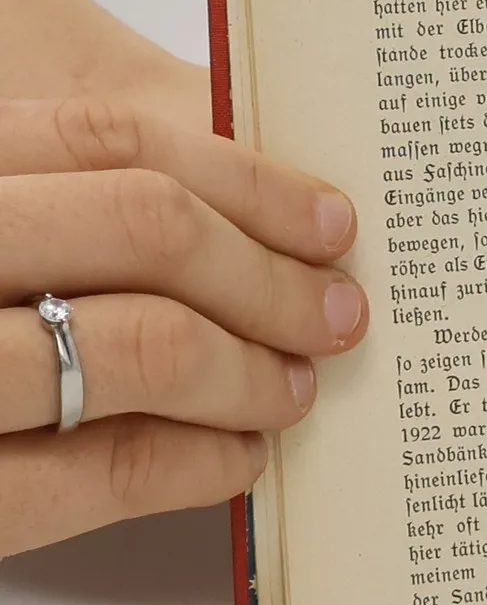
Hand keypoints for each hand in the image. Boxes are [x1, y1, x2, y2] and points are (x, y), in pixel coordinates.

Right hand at [0, 0, 367, 554]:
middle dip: (270, 278)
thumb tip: (264, 219)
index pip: (111, 139)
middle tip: (335, 315)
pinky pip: (114, 465)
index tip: (331, 223)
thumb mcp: (9, 214)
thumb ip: (85, 196)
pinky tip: (235, 455)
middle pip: (149, 228)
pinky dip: (203, 459)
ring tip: (291, 391)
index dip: (247, 182)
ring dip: (252, 373)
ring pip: (149, 346)